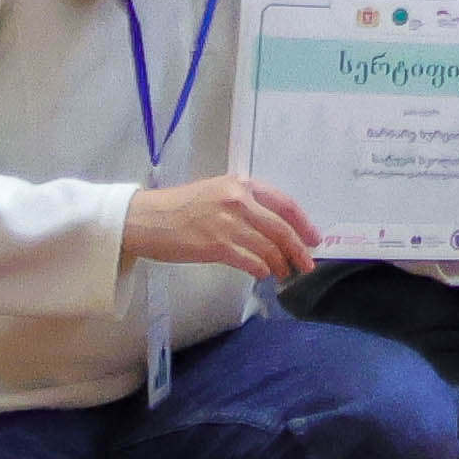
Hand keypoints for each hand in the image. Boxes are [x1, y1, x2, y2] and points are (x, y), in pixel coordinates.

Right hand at [122, 172, 322, 278]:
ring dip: (281, 264)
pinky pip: (251, 261)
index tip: (315, 239)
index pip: (285, 203)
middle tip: (307, 264)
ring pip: (269, 248)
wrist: (143, 218)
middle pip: (282, 229)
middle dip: (299, 250)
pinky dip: (261, 270)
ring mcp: (228, 223)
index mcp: (241, 184)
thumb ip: (245, 204)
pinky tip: (263, 274)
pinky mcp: (216, 246)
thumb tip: (274, 227)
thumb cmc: (178, 207)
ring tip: (284, 273)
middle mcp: (238, 200)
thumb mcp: (216, 192)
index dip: (304, 223)